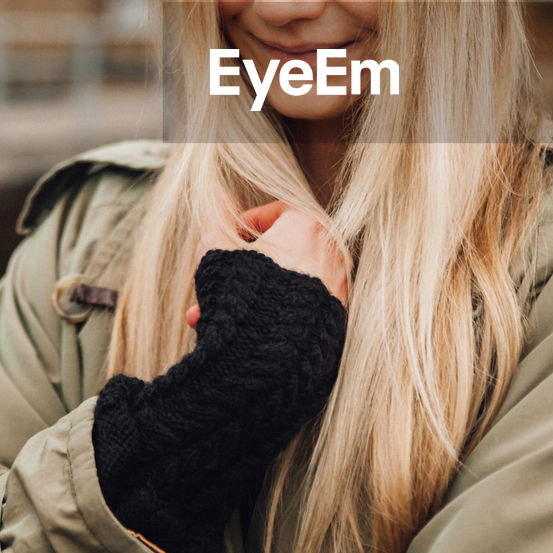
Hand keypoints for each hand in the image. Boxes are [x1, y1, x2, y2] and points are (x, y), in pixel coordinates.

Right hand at [187, 200, 348, 326]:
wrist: (271, 356)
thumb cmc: (245, 295)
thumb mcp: (218, 249)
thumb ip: (216, 217)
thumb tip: (219, 196)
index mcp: (309, 226)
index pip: (274, 213)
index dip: (242, 226)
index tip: (224, 243)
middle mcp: (332, 254)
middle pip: (280, 252)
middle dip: (241, 271)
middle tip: (214, 285)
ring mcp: (339, 288)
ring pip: (286, 284)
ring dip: (250, 296)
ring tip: (214, 316)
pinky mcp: (337, 320)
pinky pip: (300, 308)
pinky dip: (273, 314)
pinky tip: (241, 331)